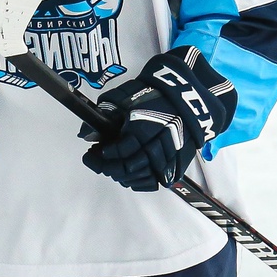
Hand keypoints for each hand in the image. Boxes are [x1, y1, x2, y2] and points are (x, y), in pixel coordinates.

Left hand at [79, 45, 237, 191]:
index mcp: (146, 124)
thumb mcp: (129, 95)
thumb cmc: (156, 94)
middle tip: (99, 162)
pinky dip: (142, 183)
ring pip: (143, 176)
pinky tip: (130, 178)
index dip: (106, 153)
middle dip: (110, 168)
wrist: (191, 98)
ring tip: (113, 169)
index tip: (97, 150)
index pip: (123, 149)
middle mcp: (159, 142)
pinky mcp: (178, 163)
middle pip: (131, 167)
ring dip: (124, 177)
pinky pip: (158, 181)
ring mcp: (171, 155)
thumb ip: (108, 111)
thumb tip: (85, 133)